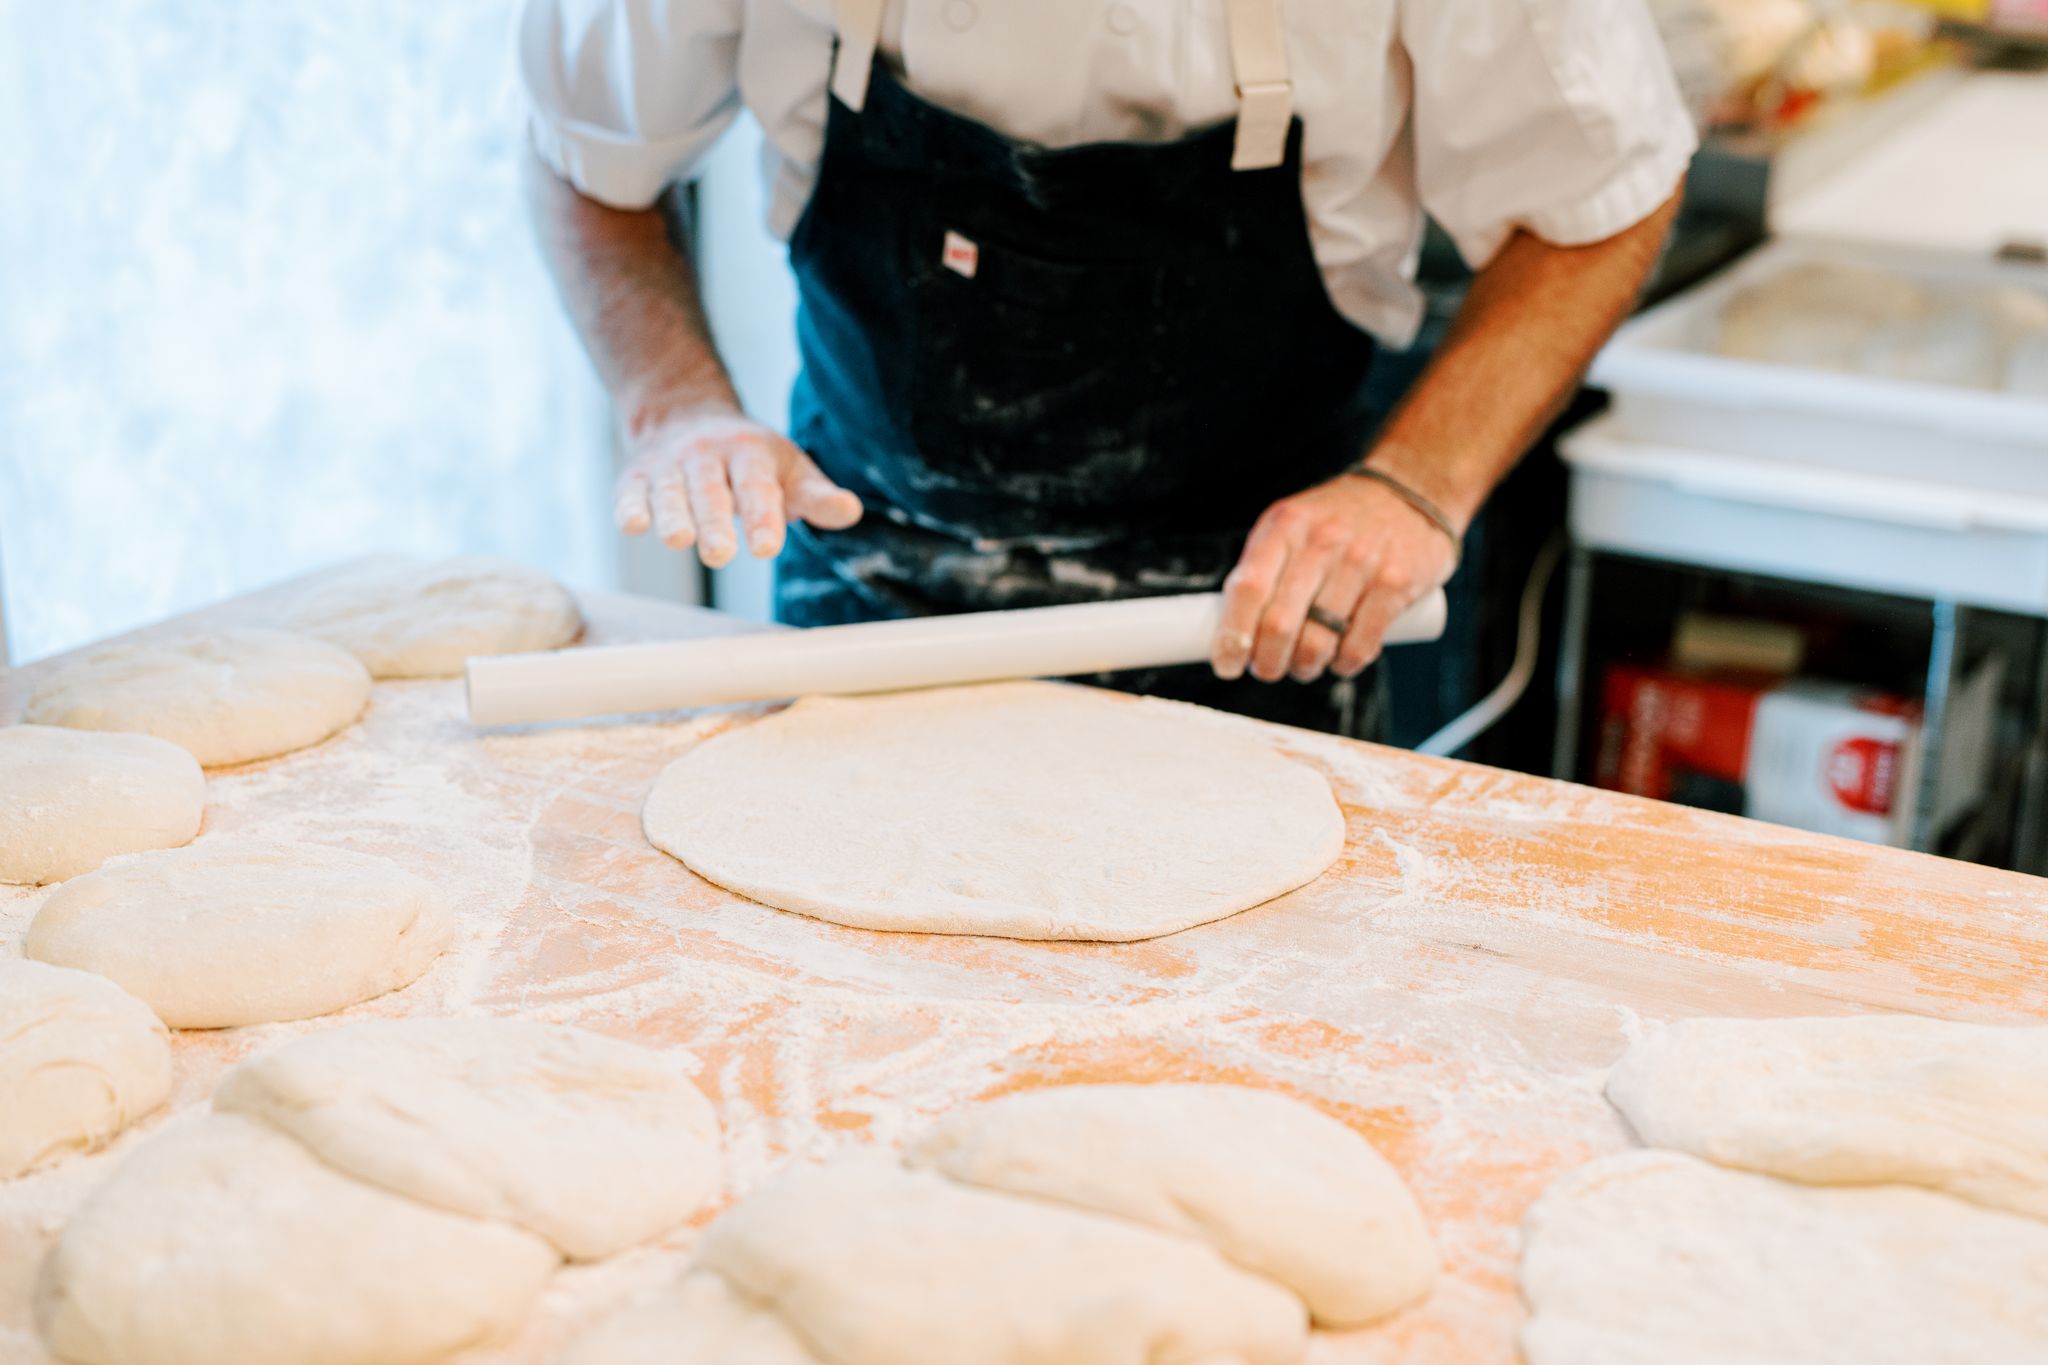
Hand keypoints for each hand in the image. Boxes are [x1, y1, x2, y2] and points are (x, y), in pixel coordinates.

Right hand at [613, 408, 862, 566]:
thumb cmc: (751, 462)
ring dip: (673, 515)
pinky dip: (630, 507)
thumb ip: (816, 496)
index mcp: (750, 453)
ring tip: (679, 540)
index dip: (762, 516)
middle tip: (721, 554)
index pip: (757, 487)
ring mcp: (668, 466)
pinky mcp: (635, 479)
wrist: (686, 416)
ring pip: (669, 491)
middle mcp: (706, 455)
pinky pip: (630, 493)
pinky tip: (633, 524)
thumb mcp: (790, 471)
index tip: (766, 548)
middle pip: (710, 490)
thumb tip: (850, 511)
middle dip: (714, 522)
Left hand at [1213, 471, 1458, 684]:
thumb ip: (1263, 567)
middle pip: (1279, 624)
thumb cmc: (1339, 518)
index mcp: (1285, 527)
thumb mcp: (1292, 523)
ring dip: (1304, 667)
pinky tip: (1339, 661)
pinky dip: (1343, 666)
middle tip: (1267, 669)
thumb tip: (1229, 627)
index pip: (1248, 589)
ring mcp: (1362, 563)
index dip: (1231, 636)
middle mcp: (1322, 542)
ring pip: (1318, 642)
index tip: (1226, 664)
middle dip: (1267, 662)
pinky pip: (1360, 646)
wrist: (1412, 489)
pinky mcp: (1396, 585)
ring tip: (1304, 665)